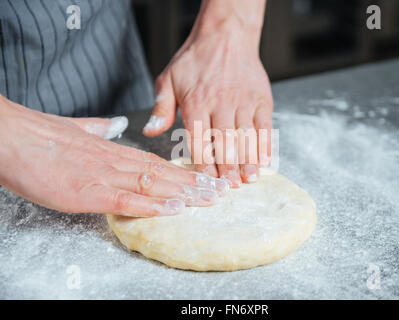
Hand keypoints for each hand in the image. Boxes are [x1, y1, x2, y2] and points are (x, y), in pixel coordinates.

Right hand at [0, 95, 228, 216]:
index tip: (205, 176)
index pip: (156, 162)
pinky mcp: (88, 192)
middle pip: (162, 173)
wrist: (11, 137)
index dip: (183, 171)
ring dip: (184, 192)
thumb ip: (98, 129)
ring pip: (153, 184)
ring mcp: (104, 176)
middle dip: (195, 182)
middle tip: (221, 189)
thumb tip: (114, 125)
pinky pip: (128, 199)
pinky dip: (153, 204)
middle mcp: (115, 162)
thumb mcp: (75, 130)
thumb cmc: (40, 136)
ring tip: (210, 198)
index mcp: (112, 150)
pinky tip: (175, 208)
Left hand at [143, 13, 272, 186]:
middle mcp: (221, 103)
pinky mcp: (261, 99)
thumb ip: (160, 108)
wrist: (225, 34)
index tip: (207, 182)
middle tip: (230, 187)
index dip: (205, 164)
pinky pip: (265, 126)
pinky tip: (265, 161)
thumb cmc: (196, 59)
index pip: (200, 140)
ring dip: (248, 161)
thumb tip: (150, 132)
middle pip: (225, 142)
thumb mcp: (169, 78)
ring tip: (248, 179)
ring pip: (247, 137)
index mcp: (196, 102)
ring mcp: (244, 102)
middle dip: (228, 168)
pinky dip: (267, 145)